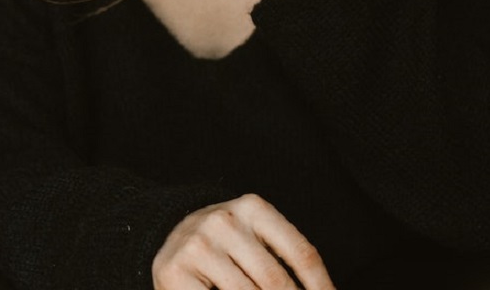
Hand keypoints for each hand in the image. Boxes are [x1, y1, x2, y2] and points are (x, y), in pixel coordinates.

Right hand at [153, 194, 335, 289]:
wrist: (168, 239)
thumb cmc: (226, 247)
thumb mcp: (256, 240)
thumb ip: (283, 261)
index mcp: (253, 208)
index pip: (301, 254)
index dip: (321, 287)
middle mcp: (224, 220)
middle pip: (276, 279)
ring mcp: (198, 245)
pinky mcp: (175, 271)